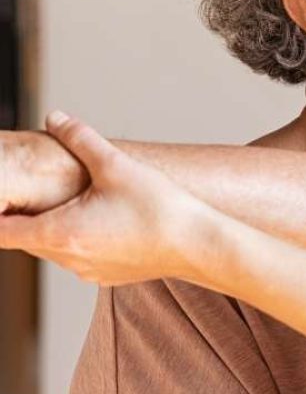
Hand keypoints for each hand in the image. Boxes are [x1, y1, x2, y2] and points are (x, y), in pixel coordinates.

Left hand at [0, 112, 203, 284]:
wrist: (199, 245)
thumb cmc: (160, 209)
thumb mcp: (116, 165)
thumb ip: (80, 138)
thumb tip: (56, 118)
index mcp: (59, 232)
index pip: (0, 230)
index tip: (1, 198)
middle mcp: (66, 258)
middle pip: (26, 237)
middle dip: (29, 214)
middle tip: (41, 190)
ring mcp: (86, 270)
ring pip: (54, 247)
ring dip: (57, 226)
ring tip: (82, 201)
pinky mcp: (106, 276)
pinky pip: (79, 256)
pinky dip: (82, 238)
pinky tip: (108, 220)